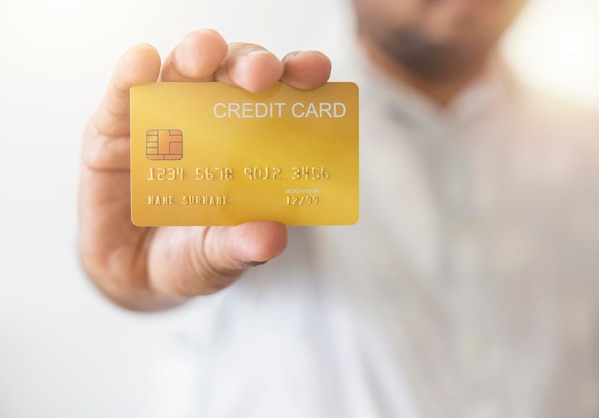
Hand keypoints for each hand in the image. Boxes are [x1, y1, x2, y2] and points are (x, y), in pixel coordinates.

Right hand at [79, 29, 330, 310]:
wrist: (135, 277)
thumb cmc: (191, 256)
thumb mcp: (221, 258)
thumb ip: (243, 247)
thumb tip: (272, 237)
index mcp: (250, 144)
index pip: (280, 98)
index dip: (299, 76)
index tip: (314, 71)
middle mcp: (210, 121)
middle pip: (233, 74)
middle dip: (250, 64)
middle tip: (261, 74)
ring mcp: (163, 120)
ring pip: (182, 71)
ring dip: (197, 55)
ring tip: (204, 55)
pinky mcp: (114, 130)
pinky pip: (124, 96)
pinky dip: (132, 76)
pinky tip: (142, 62)